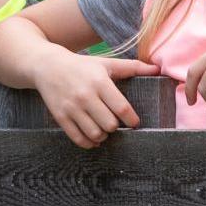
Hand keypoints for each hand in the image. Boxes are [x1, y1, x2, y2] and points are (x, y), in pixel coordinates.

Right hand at [36, 52, 159, 147]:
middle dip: (116, 127)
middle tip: (116, 123)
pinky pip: (78, 139)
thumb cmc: (82, 66)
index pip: (121, 108)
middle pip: (109, 125)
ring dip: (103, 136)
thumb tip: (158, 69)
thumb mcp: (106, 63)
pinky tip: (93, 137)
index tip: (134, 123)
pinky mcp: (60, 117)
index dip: (132, 120)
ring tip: (104, 129)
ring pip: (95, 134)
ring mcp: (71, 108)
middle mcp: (85, 96)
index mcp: (99, 82)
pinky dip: (89, 143)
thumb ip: (133, 67)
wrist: (47, 66)